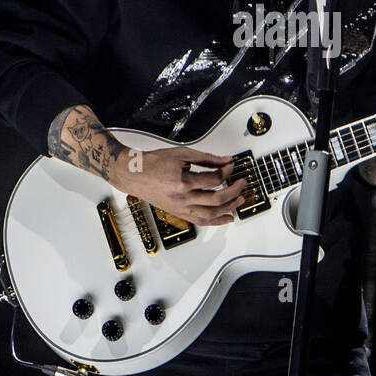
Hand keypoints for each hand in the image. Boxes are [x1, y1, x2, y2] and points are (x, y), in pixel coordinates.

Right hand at [109, 146, 247, 225]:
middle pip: (216, 199)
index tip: (230, 166)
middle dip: (233, 191)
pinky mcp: (178, 213)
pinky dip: (215, 221)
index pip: (213, 179)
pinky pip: (200, 221)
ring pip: (210, 214)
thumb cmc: (153, 163)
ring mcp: (180, 208)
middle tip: (242, 184)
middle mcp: (181, 198)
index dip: (226, 172)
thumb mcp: (181, 154)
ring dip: (228, 208)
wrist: (134, 174)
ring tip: (239, 201)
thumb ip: (206, 158)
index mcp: (182, 181)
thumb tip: (225, 161)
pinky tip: (226, 217)